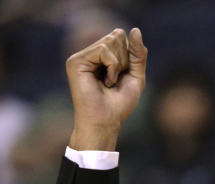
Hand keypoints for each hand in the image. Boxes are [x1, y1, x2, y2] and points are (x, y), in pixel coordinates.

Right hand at [65, 27, 147, 150]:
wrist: (106, 122)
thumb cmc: (119, 104)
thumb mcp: (136, 76)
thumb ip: (138, 54)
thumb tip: (136, 30)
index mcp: (101, 56)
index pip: (121, 37)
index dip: (130, 56)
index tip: (123, 76)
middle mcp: (90, 53)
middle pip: (117, 36)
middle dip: (124, 60)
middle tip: (115, 80)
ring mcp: (81, 56)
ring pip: (111, 41)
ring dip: (118, 65)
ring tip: (110, 82)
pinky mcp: (76, 61)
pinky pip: (104, 50)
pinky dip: (112, 67)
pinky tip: (106, 82)